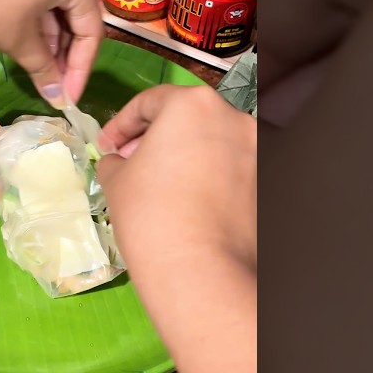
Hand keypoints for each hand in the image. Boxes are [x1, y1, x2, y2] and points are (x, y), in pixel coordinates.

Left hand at [0, 0, 103, 106]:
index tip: (70, 98)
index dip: (81, 67)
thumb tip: (59, 99)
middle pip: (74, 12)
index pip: (90, 26)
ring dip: (49, 39)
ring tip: (41, 73)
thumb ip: (44, 68)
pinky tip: (27, 47)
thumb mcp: (16, 40)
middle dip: (66, 54)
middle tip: (56, 88)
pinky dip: (34, 20)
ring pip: (53, 3)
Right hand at [96, 84, 257, 372]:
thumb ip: (120, 162)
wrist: (220, 302)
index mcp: (194, 108)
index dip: (124, 131)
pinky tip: (228, 243)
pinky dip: (246, 210)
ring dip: (212, 180)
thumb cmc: (158, 242)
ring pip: (237, 160)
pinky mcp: (302, 204)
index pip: (151, 105)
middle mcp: (245, 122)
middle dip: (177, 152)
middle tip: (152, 189)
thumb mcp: (119, 194)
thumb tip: (123, 159)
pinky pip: (264, 195)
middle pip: (203, 126)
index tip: (111, 158)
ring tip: (188, 223)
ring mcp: (279, 161)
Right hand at [97, 84, 255, 275]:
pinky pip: (230, 168)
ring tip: (159, 183)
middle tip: (130, 162)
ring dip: (184, 154)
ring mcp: (256, 151)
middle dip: (156, 136)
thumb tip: (118, 160)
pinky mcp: (266, 183)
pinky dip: (208, 174)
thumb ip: (115, 159)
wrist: (199, 270)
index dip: (120, 124)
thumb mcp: (116, 181)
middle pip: (187, 118)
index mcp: (192, 104)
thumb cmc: (150, 214)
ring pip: (212, 142)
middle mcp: (233, 118)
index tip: (106, 146)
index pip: (149, 101)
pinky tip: (187, 200)